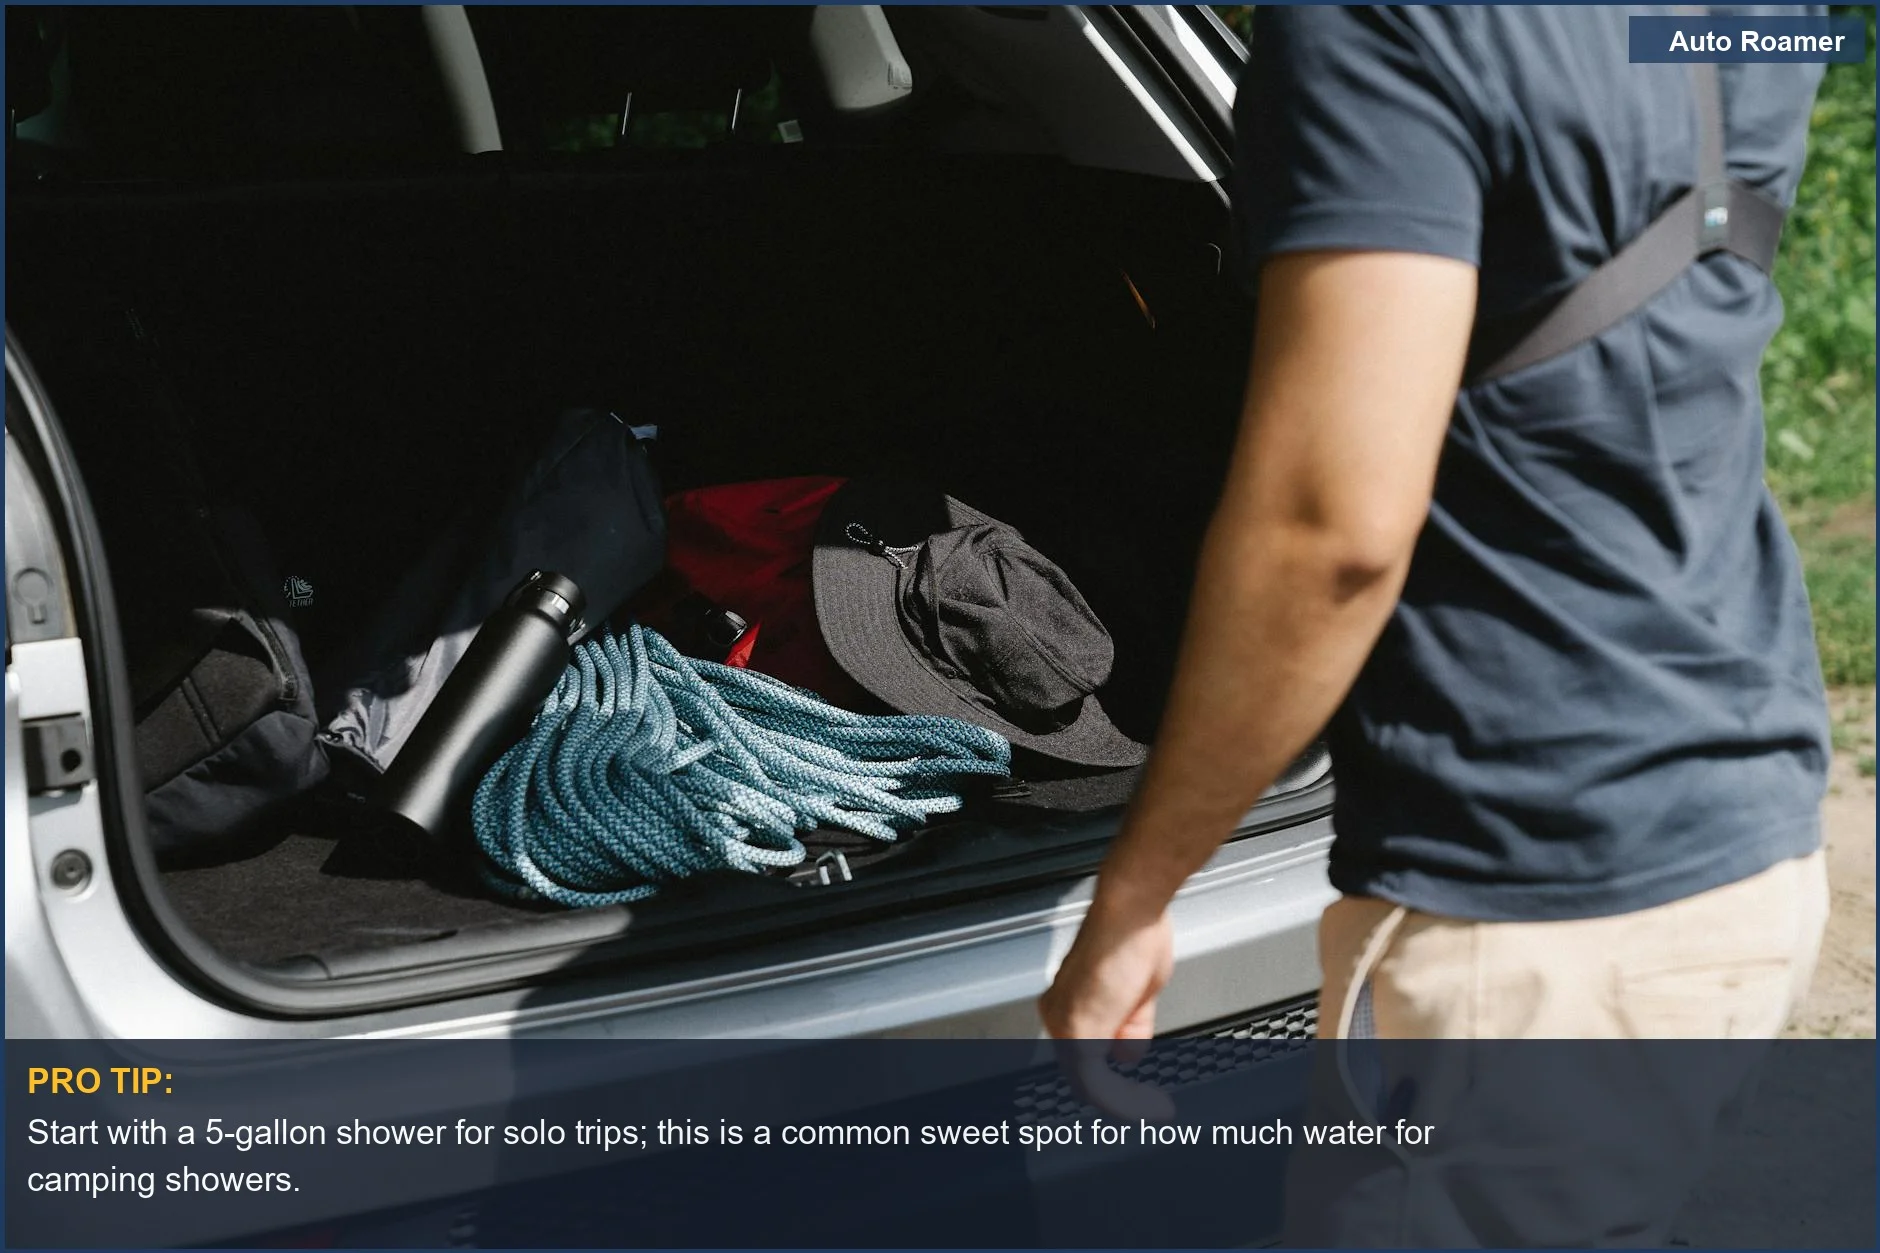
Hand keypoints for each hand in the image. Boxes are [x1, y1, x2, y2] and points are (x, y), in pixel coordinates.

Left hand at [1038, 904, 1176, 1119]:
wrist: (1131, 912)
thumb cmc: (1136, 935)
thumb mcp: (1139, 993)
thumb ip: (1130, 1027)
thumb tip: (1128, 1056)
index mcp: (1068, 1002)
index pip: (1081, 1055)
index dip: (1109, 1081)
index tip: (1136, 1096)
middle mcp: (1058, 1014)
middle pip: (1084, 1071)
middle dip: (1120, 1092)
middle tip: (1150, 1106)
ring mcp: (1065, 1024)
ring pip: (1089, 1083)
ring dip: (1126, 1102)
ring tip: (1153, 1107)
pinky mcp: (1080, 1032)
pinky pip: (1098, 1084)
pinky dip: (1124, 1101)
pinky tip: (1146, 1104)